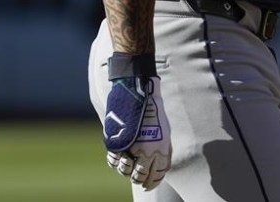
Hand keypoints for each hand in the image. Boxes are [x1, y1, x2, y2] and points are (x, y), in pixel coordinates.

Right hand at [102, 76, 170, 190]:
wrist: (140, 93)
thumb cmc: (154, 111)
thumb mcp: (165, 131)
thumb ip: (163, 150)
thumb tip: (162, 166)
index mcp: (161, 149)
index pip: (157, 175)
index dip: (153, 183)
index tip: (148, 186)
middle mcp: (147, 151)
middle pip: (141, 176)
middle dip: (139, 180)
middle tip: (137, 178)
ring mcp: (131, 147)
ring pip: (126, 171)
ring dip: (126, 171)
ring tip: (128, 165)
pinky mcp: (117, 141)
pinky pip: (114, 160)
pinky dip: (115, 162)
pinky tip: (118, 158)